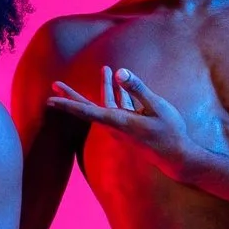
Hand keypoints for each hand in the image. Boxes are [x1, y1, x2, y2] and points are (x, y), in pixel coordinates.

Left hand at [47, 67, 197, 176]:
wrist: (177, 158)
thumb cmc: (169, 133)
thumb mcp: (157, 107)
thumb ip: (138, 88)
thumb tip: (120, 71)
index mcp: (118, 122)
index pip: (86, 111)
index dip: (67, 104)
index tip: (50, 99)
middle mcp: (115, 125)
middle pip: (88, 108)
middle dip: (72, 96)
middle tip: (54, 85)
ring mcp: (123, 127)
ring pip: (108, 104)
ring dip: (107, 87)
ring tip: (106, 69)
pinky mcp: (131, 127)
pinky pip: (121, 107)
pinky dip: (120, 95)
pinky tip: (122, 84)